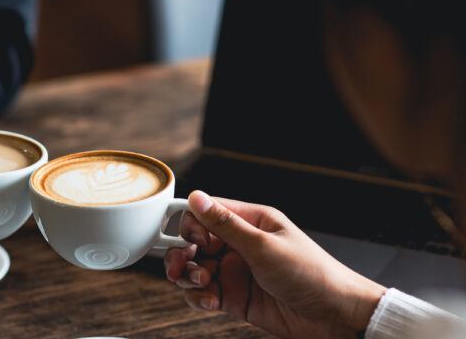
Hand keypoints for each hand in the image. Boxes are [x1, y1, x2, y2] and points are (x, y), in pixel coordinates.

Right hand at [164, 191, 385, 338]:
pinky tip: (210, 301)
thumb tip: (197, 198)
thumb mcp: (263, 245)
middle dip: (182, 253)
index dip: (190, 224)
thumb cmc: (311, 274)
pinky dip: (199, 298)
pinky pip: (203, 294)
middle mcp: (240, 244)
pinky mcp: (234, 297)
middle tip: (180, 266)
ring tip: (203, 283)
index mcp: (250, 221)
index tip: (190, 239)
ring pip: (194, 269)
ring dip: (189, 277)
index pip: (206, 213)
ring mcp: (236, 271)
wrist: (333, 316)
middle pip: (193, 242)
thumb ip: (224, 223)